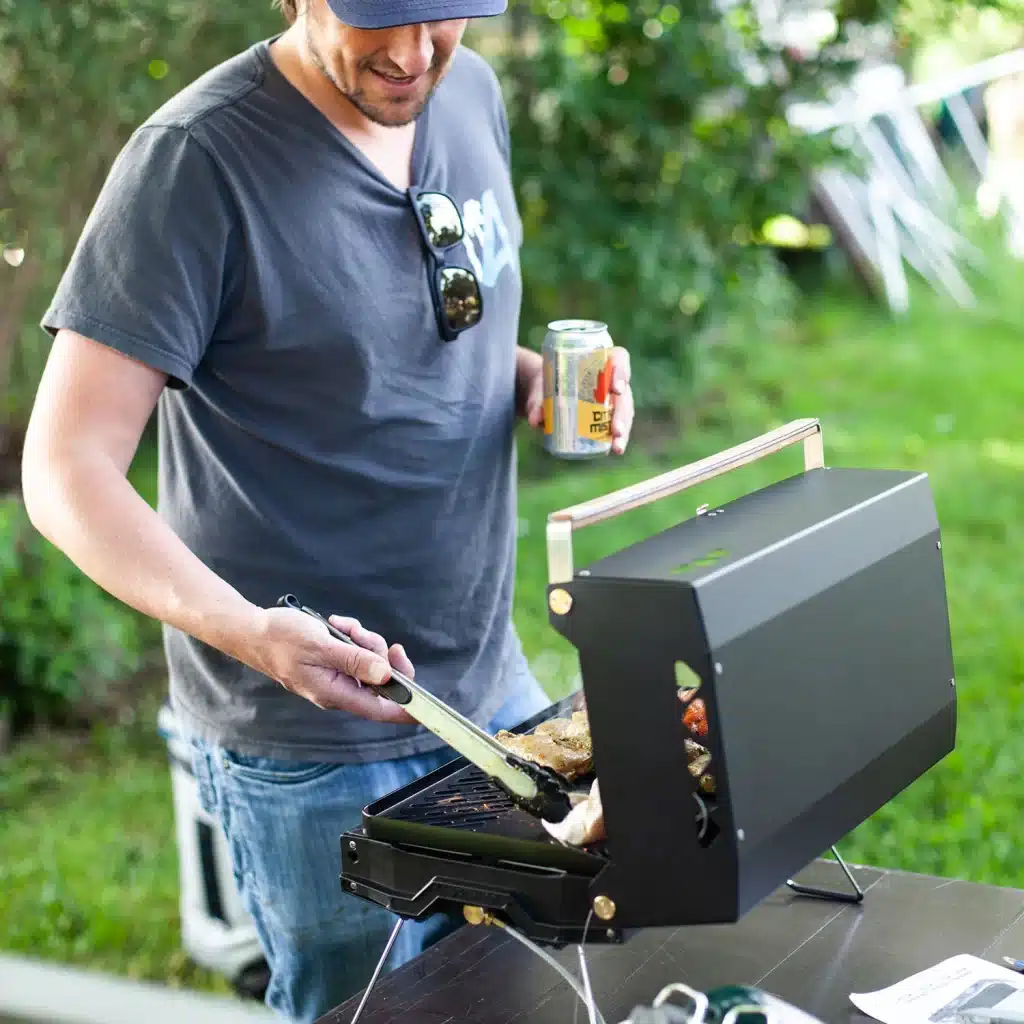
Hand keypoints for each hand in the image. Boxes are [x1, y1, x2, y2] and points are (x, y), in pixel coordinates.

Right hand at [249, 606, 415, 723]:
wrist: (254, 632)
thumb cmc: (282, 639)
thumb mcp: (323, 646)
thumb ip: (355, 661)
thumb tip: (386, 676)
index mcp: (336, 694)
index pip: (381, 710)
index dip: (407, 709)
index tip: (428, 706)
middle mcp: (340, 691)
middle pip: (380, 679)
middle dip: (378, 652)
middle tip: (360, 634)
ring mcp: (337, 679)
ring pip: (370, 662)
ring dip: (362, 639)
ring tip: (341, 626)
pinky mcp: (334, 666)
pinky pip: (356, 653)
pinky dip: (352, 637)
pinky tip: (337, 625)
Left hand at [523, 346, 633, 454]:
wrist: (541, 394)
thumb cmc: (543, 383)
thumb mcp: (539, 388)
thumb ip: (537, 402)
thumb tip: (536, 420)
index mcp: (598, 359)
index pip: (619, 358)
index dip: (622, 372)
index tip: (615, 389)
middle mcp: (609, 377)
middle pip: (624, 391)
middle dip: (622, 411)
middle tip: (615, 429)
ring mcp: (611, 397)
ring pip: (624, 410)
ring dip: (623, 428)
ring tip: (617, 446)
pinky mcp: (608, 413)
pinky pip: (618, 424)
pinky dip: (618, 437)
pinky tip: (616, 448)